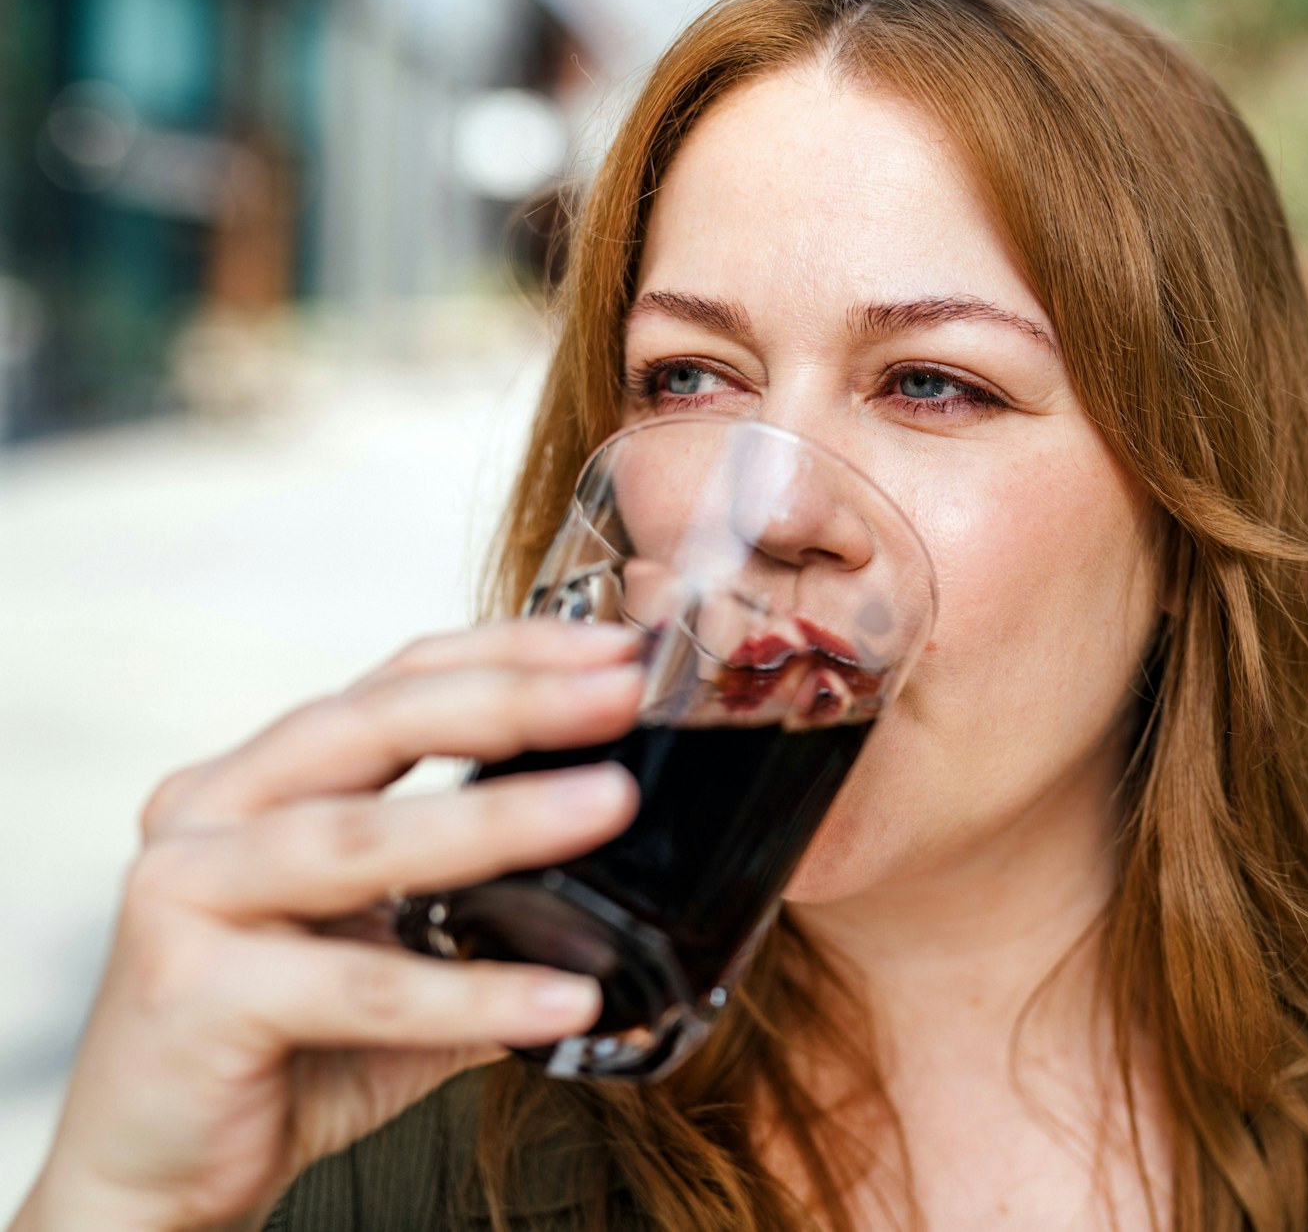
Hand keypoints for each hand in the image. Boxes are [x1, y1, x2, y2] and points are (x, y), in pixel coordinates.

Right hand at [10, 620, 644, 1231]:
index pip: (396, 685)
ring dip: (499, 817)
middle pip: (377, 724)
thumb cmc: (283, 1053)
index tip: (616, 646)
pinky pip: (361, 986)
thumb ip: (487, 909)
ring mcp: (189, 893)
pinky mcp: (192, 990)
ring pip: (363, 839)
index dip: (507, 655)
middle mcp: (213, 812)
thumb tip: (633, 886)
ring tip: (608, 803)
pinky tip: (561, 1000)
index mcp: (262, 780)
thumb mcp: (400, 956)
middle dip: (511, 700)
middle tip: (621, 689)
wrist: (157, 1176)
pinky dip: (470, 992)